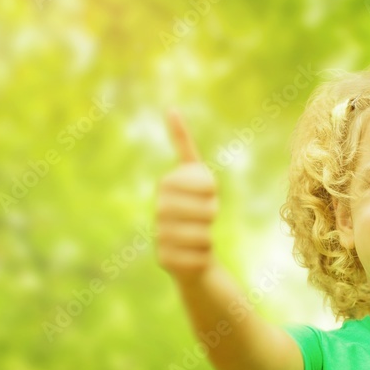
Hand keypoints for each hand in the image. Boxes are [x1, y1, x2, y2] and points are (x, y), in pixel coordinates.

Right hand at [155, 111, 218, 281]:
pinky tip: (194, 256)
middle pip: (204, 210)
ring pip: (202, 235)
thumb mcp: (196, 175)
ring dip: (208, 236)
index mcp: (166, 185)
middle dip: (211, 214)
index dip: (210, 190)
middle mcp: (159, 210)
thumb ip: (182, 144)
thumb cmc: (197, 209)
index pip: (203, 182)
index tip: (210, 194)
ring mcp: (159, 235)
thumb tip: (169, 108)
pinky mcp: (163, 260)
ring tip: (201, 236)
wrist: (193, 255)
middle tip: (208, 217)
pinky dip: (203, 256)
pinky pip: (197, 256)